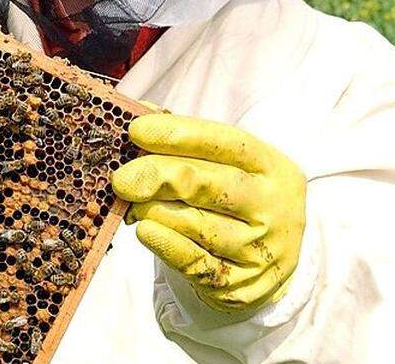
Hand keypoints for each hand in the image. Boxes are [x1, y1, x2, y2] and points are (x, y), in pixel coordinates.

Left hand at [111, 113, 305, 313]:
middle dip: (154, 175)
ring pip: (193, 223)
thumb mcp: (228, 166)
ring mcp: (260, 248)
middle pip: (203, 182)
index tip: (136, 130)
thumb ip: (188, 141)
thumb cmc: (237, 201)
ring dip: (152, 210)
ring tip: (134, 205)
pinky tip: (145, 230)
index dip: (177, 134)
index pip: (223, 142)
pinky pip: (193, 261)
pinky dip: (164, 243)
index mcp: (271, 167)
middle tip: (121, 178)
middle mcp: (272, 206)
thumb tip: (140, 112)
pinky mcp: (240, 283)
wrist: (270, 263)